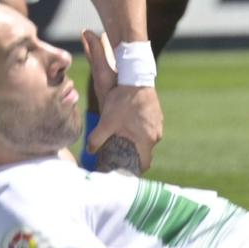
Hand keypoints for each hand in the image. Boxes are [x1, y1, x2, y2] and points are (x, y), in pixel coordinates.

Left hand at [81, 30, 161, 171]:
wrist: (135, 77)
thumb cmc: (122, 101)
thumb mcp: (106, 121)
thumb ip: (97, 139)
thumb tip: (90, 150)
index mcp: (147, 140)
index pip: (145, 164)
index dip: (134, 169)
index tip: (124, 169)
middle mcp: (157, 134)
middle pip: (145, 151)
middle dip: (133, 154)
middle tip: (119, 153)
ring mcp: (158, 123)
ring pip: (147, 139)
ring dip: (136, 141)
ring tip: (122, 137)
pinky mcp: (157, 114)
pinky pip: (149, 128)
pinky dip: (140, 130)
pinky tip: (128, 123)